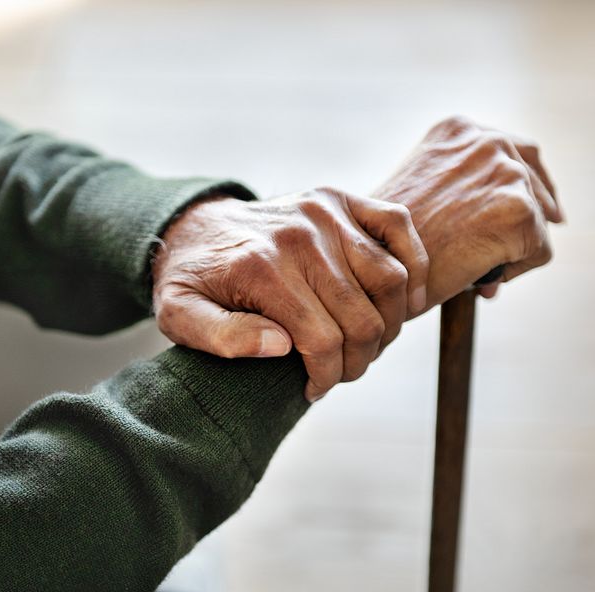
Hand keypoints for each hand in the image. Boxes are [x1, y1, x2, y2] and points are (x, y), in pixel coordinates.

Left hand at [152, 188, 428, 401]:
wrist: (193, 227)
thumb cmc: (193, 281)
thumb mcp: (179, 317)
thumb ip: (222, 338)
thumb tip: (281, 346)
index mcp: (261, 268)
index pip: (322, 340)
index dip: (327, 376)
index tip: (314, 389)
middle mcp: (299, 236)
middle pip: (361, 318)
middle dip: (358, 361)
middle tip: (343, 373)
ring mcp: (324, 212)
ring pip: (389, 279)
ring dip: (389, 324)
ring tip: (368, 344)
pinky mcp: (339, 198)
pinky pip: (397, 225)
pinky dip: (414, 264)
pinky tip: (407, 300)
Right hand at [374, 116, 562, 309]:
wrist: (376, 264)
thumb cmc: (384, 240)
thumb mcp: (416, 192)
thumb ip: (453, 188)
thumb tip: (489, 219)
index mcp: (457, 129)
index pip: (510, 151)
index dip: (518, 187)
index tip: (527, 212)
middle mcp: (487, 140)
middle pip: (533, 176)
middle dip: (531, 213)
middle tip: (523, 244)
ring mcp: (506, 172)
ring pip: (538, 218)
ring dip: (517, 246)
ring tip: (485, 271)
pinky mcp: (520, 210)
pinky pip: (539, 250)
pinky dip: (516, 269)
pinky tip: (483, 280)